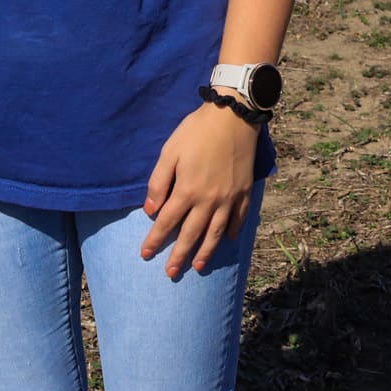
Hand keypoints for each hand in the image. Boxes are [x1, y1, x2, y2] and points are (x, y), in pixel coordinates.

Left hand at [140, 101, 257, 277]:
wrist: (233, 117)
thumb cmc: (196, 132)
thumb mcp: (169, 152)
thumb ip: (158, 183)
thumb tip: (150, 211)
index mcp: (187, 190)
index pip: (167, 222)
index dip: (155, 240)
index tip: (146, 254)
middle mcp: (209, 200)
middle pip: (191, 234)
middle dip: (179, 255)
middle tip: (170, 273)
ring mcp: (229, 198)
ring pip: (216, 233)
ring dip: (205, 252)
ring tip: (197, 267)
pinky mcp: (244, 192)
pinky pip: (238, 219)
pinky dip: (232, 232)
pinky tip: (227, 240)